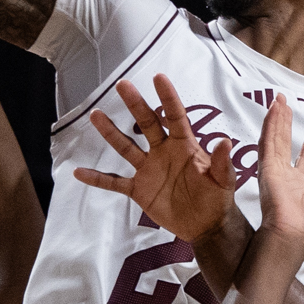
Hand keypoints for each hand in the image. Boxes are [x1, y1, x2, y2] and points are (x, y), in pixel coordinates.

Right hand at [74, 75, 237, 240]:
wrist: (206, 226)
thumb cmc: (217, 199)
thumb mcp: (223, 181)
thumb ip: (221, 162)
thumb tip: (225, 141)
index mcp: (184, 146)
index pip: (175, 117)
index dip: (168, 98)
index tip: (158, 77)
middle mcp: (163, 152)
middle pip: (146, 123)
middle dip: (135, 104)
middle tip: (121, 84)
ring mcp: (148, 170)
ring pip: (126, 147)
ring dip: (111, 132)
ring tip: (95, 115)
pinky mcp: (139, 189)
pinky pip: (114, 182)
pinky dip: (97, 178)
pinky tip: (79, 172)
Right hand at [257, 97, 303, 253]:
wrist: (292, 237)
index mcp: (297, 186)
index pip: (303, 159)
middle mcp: (284, 177)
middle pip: (284, 143)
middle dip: (285, 123)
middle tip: (286, 104)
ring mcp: (273, 172)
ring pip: (274, 138)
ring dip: (277, 119)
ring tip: (279, 100)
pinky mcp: (266, 168)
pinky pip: (268, 142)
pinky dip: (270, 125)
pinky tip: (273, 110)